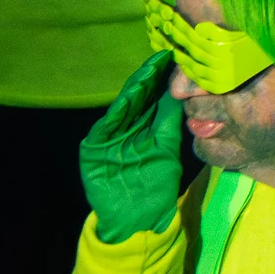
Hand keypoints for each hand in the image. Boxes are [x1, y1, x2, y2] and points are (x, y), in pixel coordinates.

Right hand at [79, 50, 184, 243]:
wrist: (137, 215)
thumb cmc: (155, 182)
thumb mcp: (167, 147)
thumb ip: (170, 121)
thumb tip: (182, 91)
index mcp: (143, 125)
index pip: (152, 96)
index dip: (161, 77)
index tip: (174, 59)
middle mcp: (125, 126)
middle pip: (136, 97)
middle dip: (148, 77)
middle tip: (162, 58)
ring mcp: (107, 137)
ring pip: (121, 108)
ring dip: (133, 90)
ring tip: (148, 72)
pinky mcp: (93, 150)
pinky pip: (104, 128)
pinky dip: (115, 113)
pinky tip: (128, 99)